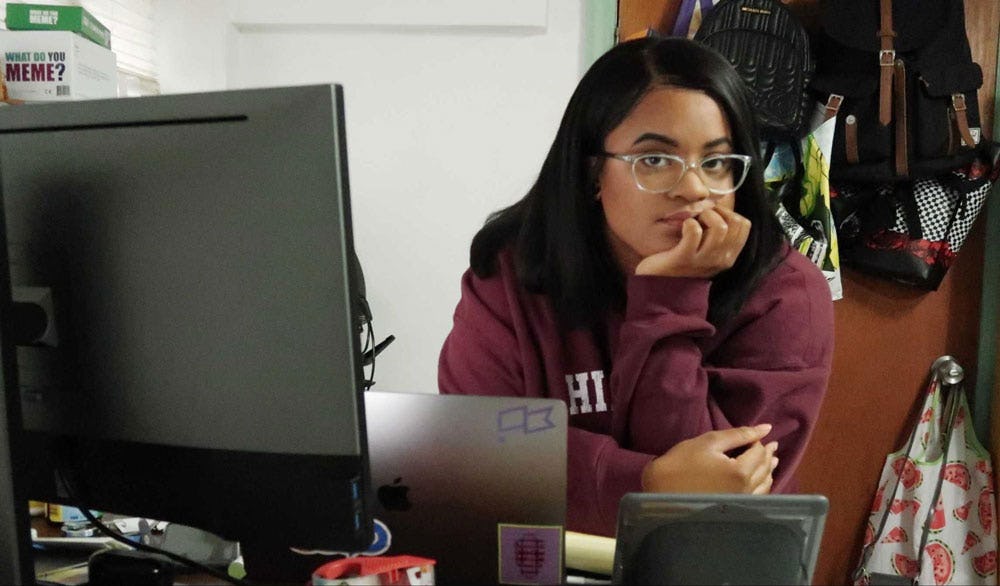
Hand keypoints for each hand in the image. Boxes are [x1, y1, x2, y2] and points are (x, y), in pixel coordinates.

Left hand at [635, 206, 750, 277]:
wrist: (657, 282)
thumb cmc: (681, 258)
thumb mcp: (706, 248)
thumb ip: (717, 233)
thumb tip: (720, 203)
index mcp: (729, 256)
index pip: (745, 225)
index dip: (729, 213)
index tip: (713, 215)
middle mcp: (721, 260)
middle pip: (734, 223)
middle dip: (717, 212)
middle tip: (701, 217)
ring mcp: (703, 261)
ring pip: (720, 227)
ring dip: (705, 215)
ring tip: (693, 221)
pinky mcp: (684, 258)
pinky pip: (694, 232)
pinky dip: (689, 223)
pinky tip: (683, 227)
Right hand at [640, 424, 778, 493]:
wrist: (660, 494)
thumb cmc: (680, 464)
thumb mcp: (708, 442)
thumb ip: (738, 434)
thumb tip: (766, 428)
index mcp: (740, 472)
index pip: (758, 452)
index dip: (758, 441)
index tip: (755, 435)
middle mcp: (745, 490)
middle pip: (764, 469)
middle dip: (767, 455)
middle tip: (771, 445)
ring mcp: (740, 503)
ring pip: (764, 485)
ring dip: (769, 471)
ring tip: (772, 461)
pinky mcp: (734, 511)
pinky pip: (757, 497)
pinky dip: (763, 486)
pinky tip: (761, 481)